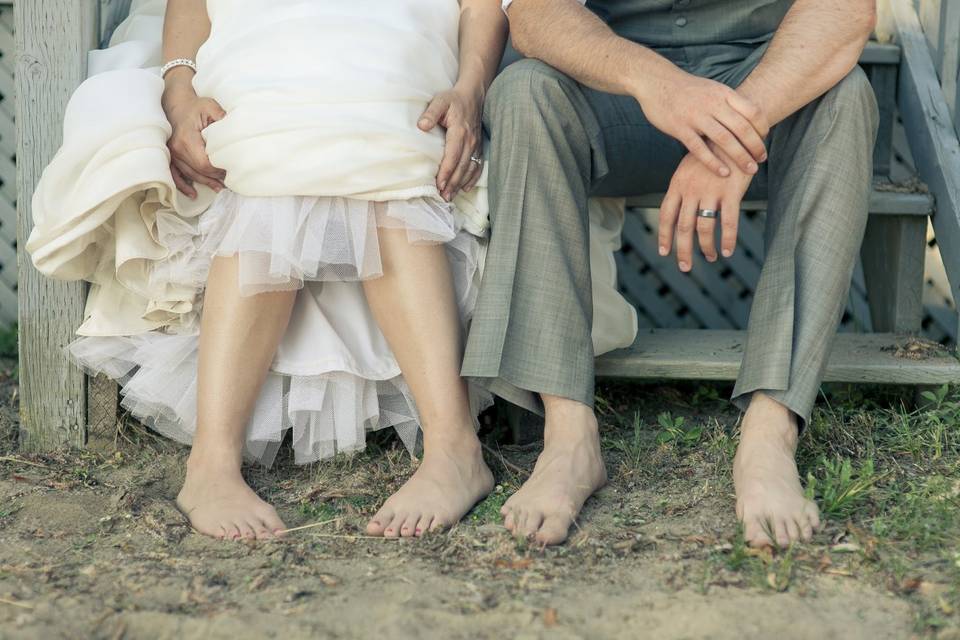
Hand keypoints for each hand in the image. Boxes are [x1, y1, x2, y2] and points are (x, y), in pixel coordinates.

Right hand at [162, 84, 226, 198]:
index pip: (204, 163)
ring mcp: (172, 153)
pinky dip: (183, 185)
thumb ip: (222, 118)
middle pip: (197, 171)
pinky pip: (175, 174)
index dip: (218, 170)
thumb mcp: (211, 106)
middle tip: (230, 182)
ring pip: (189, 174)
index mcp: (187, 138)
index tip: (230, 171)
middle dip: (214, 178)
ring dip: (204, 182)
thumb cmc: (196, 106)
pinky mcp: (170, 156)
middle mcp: (177, 148)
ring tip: (219, 188)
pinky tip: (193, 194)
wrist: (176, 103)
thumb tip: (236, 132)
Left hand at [419, 84, 484, 200]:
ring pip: (469, 169)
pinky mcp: (479, 147)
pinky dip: (472, 179)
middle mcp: (470, 141)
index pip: (453, 156)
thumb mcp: (440, 101)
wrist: (473, 96)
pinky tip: (465, 188)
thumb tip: (422, 126)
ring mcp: (476, 145)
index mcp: (460, 131)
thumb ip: (431, 113)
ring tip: (450, 196)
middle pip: (461, 166)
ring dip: (460, 184)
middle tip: (443, 196)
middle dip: (452, 183)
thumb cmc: (453, 100)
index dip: (446, 171)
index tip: (439, 184)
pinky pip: (478, 166)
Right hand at [637, 68, 768, 178]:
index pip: (752, 112)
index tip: (764, 140)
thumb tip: (748, 117)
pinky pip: (700, 149)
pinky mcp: (680, 128)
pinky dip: (713, 162)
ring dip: (740, 157)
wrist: (656, 81)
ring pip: (724, 140)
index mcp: (723, 93)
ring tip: (750, 170)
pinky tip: (723, 172)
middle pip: (742, 128)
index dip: (762, 128)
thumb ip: (728, 102)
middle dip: (755, 147)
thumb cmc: (686, 89)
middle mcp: (712, 104)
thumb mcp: (712, 88)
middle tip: (761, 160)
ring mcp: (696, 117)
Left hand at [658, 143, 753, 271]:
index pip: (666, 214)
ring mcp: (709, 191)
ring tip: (711, 258)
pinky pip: (728, 223)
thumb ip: (683, 186)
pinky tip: (728, 251)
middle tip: (685, 267)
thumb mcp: (690, 166)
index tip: (664, 252)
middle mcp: (690, 190)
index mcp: (678, 184)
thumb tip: (679, 207)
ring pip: (704, 228)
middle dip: (682, 250)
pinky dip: (728, 240)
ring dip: (706, 247)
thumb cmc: (713, 151)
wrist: (735, 132)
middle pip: (682, 227)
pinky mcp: (730, 192)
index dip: (664, 235)